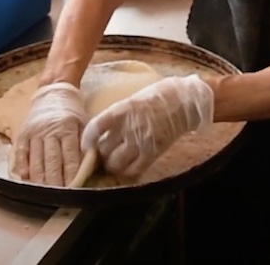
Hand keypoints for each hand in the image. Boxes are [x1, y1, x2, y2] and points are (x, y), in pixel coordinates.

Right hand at [11, 82, 87, 185]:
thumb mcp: (84, 123)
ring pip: (35, 160)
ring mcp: (34, 132)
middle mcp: (49, 130)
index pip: (69, 156)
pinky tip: (24, 178)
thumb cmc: (72, 112)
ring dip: (39, 179)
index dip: (71, 175)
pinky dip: (21, 167)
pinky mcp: (22, 133)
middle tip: (58, 198)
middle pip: (51, 161)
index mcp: (67, 127)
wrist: (53, 91)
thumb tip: (86, 169)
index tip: (73, 189)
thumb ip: (85, 145)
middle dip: (54, 182)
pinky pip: (20, 153)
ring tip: (43, 194)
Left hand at [80, 75, 213, 178]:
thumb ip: (116, 117)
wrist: (183, 101)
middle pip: (103, 150)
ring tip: (114, 162)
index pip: (95, 128)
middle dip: (100, 155)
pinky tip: (127, 168)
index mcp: (121, 110)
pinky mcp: (153, 152)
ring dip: (112, 165)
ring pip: (116, 163)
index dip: (87, 140)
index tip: (86, 145)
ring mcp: (141, 141)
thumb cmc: (156, 96)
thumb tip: (100, 135)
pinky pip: (134, 170)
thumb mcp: (131, 100)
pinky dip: (128, 172)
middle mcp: (128, 127)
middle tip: (101, 155)